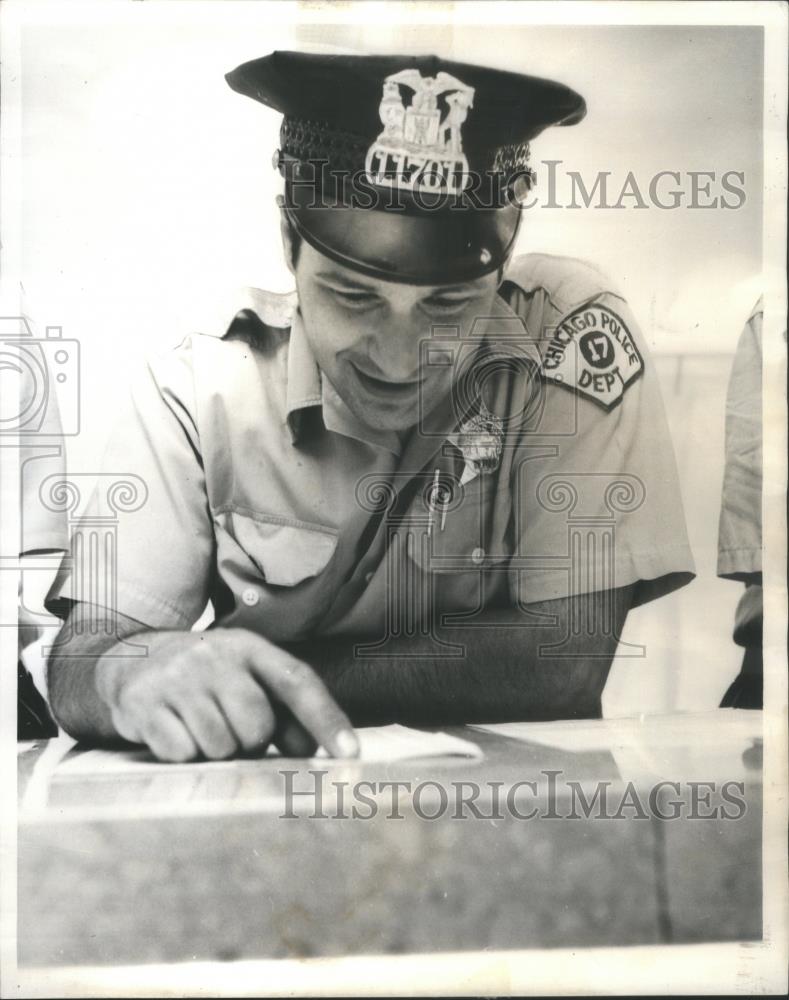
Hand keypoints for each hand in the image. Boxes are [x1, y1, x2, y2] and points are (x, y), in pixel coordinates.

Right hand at [97, 627, 358, 762]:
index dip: (327, 719)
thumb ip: (282, 711)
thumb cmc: (206, 679)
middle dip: (248, 741)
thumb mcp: (245, 678)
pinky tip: (171, 728)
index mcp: (250, 647)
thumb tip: (306, 750)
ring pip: (218, 746)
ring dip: (213, 749)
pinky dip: (180, 753)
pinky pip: (181, 752)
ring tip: (198, 724)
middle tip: (228, 726)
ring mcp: (177, 676)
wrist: (131, 661)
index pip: (297, 682)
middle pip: (256, 728)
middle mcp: (215, 655)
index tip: (351, 754)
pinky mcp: (143, 702)